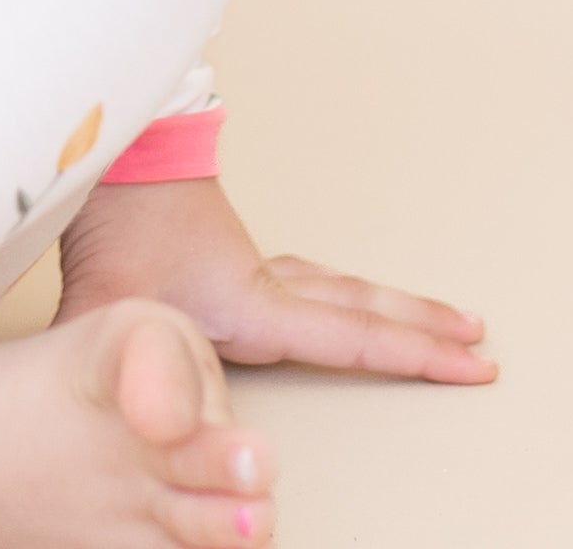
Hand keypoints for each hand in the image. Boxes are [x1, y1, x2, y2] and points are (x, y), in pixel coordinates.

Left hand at [57, 174, 494, 384]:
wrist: (97, 146)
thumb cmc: (105, 217)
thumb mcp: (107, 308)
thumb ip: (122, 374)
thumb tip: (139, 426)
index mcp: (251, 302)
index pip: (354, 337)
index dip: (419, 354)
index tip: (475, 361)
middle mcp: (258, 280)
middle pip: (359, 303)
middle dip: (421, 323)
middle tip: (475, 334)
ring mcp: (240, 258)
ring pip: (329, 283)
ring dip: (379, 298)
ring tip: (421, 312)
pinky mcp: (215, 249)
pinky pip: (294, 274)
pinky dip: (326, 286)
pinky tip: (316, 290)